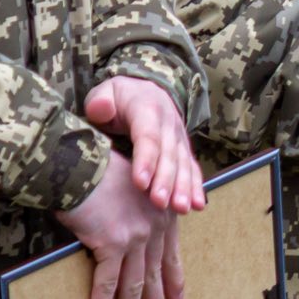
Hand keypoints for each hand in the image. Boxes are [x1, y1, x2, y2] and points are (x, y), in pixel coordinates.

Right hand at [55, 152, 182, 298]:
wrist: (81, 162)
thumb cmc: (100, 170)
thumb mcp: (134, 186)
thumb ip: (139, 208)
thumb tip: (132, 225)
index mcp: (163, 211)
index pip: (171, 253)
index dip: (174, 278)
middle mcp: (155, 225)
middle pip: (155, 273)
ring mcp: (136, 236)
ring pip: (133, 285)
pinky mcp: (112, 244)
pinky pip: (105, 284)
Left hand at [83, 76, 204, 213]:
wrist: (145, 89)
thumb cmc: (119, 97)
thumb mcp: (105, 92)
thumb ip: (100, 102)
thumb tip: (101, 110)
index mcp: (148, 109)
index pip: (148, 136)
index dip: (146, 159)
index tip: (140, 183)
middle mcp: (169, 123)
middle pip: (169, 154)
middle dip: (166, 180)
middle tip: (160, 203)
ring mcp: (179, 137)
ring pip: (183, 163)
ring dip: (183, 187)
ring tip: (181, 208)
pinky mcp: (183, 149)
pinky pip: (192, 167)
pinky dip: (196, 186)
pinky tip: (198, 205)